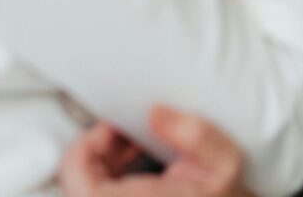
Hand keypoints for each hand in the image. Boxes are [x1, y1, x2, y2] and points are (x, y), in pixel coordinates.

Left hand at [58, 106, 246, 196]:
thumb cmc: (224, 195)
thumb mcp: (225, 162)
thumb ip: (196, 135)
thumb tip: (154, 113)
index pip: (83, 189)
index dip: (82, 154)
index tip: (106, 128)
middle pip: (76, 186)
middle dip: (92, 150)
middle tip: (120, 129)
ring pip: (82, 189)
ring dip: (98, 161)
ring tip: (128, 141)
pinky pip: (93, 192)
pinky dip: (104, 174)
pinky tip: (128, 160)